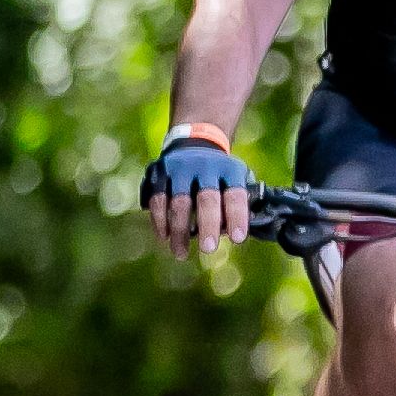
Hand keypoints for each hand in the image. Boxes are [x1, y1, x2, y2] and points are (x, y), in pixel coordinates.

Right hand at [142, 136, 252, 250]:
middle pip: (206, 198)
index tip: (238, 239)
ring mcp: (179, 168)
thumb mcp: (236, 180)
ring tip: (181, 253)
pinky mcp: (159, 173)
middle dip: (208, 225)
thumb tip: (233, 234)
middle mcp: (205, 166)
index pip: (235, 194)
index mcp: (229, 169)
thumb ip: (238, 204)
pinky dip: (160, 221)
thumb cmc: (221, 174)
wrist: (195, 142)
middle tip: (208, 249)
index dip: (237, 216)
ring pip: (178, 202)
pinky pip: (158, 200)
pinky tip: (165, 237)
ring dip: (179, 231)